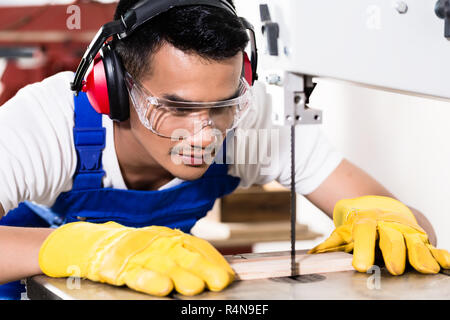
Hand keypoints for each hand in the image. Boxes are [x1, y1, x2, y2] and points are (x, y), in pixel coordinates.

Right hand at [39, 221, 234, 295]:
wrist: (89, 243)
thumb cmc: (132, 250)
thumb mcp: (159, 249)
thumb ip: (183, 259)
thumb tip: (217, 274)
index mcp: (168, 238)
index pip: (196, 246)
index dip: (213, 260)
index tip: (228, 275)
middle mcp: (156, 243)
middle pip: (183, 254)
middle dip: (203, 267)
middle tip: (219, 281)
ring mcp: (136, 253)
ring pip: (162, 264)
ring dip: (180, 275)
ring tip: (195, 287)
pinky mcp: (116, 265)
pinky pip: (135, 274)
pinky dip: (149, 280)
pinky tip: (162, 288)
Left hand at [308, 196, 449, 274]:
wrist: (379, 205)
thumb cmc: (359, 223)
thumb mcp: (344, 231)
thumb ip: (333, 243)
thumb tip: (314, 255)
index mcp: (367, 222)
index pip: (364, 234)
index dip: (363, 249)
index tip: (360, 266)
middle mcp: (389, 225)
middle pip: (392, 238)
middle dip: (394, 253)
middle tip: (395, 269)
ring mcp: (406, 231)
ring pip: (414, 242)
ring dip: (420, 255)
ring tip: (427, 269)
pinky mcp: (421, 238)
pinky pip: (431, 246)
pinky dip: (440, 255)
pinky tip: (446, 264)